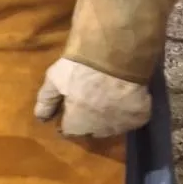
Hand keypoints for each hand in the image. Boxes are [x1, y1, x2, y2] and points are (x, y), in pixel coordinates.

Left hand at [33, 58, 150, 140]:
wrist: (118, 53)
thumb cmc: (81, 65)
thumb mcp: (55, 79)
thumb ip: (46, 100)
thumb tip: (41, 118)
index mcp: (78, 123)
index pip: (70, 130)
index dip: (68, 118)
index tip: (70, 107)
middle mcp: (101, 130)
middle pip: (92, 130)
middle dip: (88, 119)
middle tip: (89, 98)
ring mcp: (123, 124)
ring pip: (113, 126)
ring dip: (108, 117)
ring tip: (107, 98)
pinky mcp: (142, 115)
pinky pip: (132, 118)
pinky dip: (128, 111)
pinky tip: (124, 97)